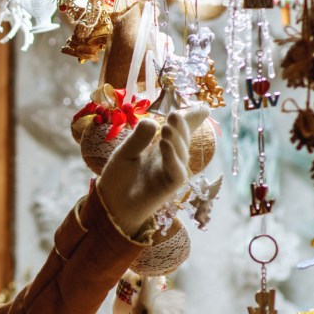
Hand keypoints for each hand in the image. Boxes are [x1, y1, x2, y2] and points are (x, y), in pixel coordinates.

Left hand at [96, 106, 209, 235]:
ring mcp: (171, 172)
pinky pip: (176, 171)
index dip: (191, 119)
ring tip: (167, 126)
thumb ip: (138, 138)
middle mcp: (170, 159)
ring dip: (176, 139)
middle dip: (183, 125)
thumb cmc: (119, 179)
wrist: (111, 205)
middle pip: (183, 139)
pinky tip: (164, 144)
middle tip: (176, 113)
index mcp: (161, 148)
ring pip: (182, 153)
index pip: (179, 131)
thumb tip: (152, 121)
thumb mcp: (125, 153)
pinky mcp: (170, 186)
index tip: (203, 107)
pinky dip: (172, 157)